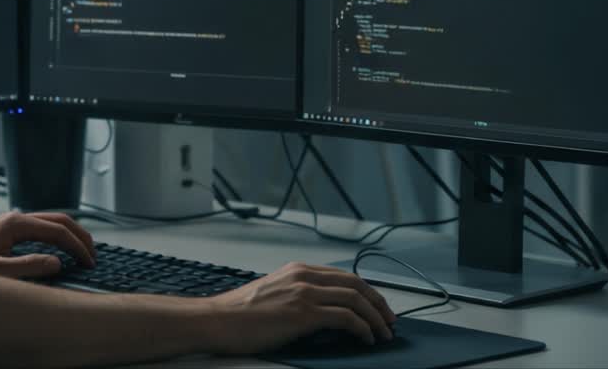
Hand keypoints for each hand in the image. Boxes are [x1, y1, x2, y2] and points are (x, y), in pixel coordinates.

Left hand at [0, 211, 96, 279]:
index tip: (88, 262)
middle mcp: (16, 219)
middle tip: (93, 254)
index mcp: (15, 224)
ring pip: (51, 222)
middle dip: (79, 235)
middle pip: (58, 220)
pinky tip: (61, 251)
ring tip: (83, 252)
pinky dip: (58, 238)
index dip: (76, 246)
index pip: (57, 230)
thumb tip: (57, 262)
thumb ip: (28, 267)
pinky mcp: (9, 232)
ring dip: (70, 235)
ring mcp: (13, 224)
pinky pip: (42, 230)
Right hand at [202, 262, 397, 354]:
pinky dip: (362, 327)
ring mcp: (304, 292)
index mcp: (297, 270)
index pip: (344, 276)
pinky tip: (366, 338)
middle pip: (355, 284)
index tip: (377, 307)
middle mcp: (304, 276)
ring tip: (383, 333)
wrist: (217, 320)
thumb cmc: (238, 314)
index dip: (366, 292)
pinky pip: (345, 317)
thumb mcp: (273, 294)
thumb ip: (297, 295)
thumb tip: (322, 313)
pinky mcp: (303, 313)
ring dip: (375, 318)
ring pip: (355, 299)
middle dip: (378, 303)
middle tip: (390, 321)